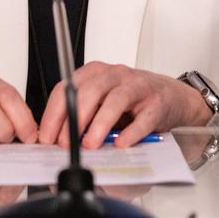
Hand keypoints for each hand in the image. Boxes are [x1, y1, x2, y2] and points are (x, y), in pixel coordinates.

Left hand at [38, 62, 209, 148]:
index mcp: (96, 73)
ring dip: (100, 124)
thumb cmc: (132, 101)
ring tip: (90, 144)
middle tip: (65, 143)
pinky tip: (122, 144)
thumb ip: (84, 116)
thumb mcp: (103, 102)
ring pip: (115, 100)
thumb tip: (59, 140)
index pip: (67, 88)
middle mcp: (115, 75)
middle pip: (90, 91)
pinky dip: (131, 132)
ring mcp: (137, 86)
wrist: (172, 97)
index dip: (54, 113)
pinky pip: (143, 117)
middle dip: (74, 119)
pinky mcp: (156, 102)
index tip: (47, 136)